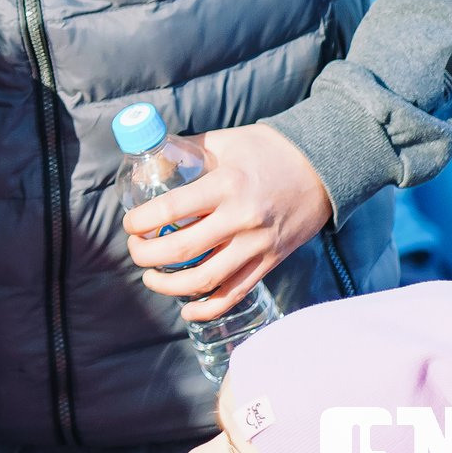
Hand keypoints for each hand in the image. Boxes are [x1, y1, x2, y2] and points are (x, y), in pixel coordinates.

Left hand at [124, 124, 335, 320]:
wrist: (322, 167)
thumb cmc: (267, 150)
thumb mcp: (224, 141)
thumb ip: (187, 151)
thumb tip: (150, 160)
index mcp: (225, 185)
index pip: (170, 210)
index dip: (140, 222)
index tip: (129, 225)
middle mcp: (241, 219)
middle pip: (181, 250)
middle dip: (146, 255)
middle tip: (134, 250)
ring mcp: (257, 245)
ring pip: (205, 280)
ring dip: (168, 286)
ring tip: (151, 277)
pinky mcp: (271, 262)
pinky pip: (235, 294)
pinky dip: (208, 308)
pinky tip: (187, 311)